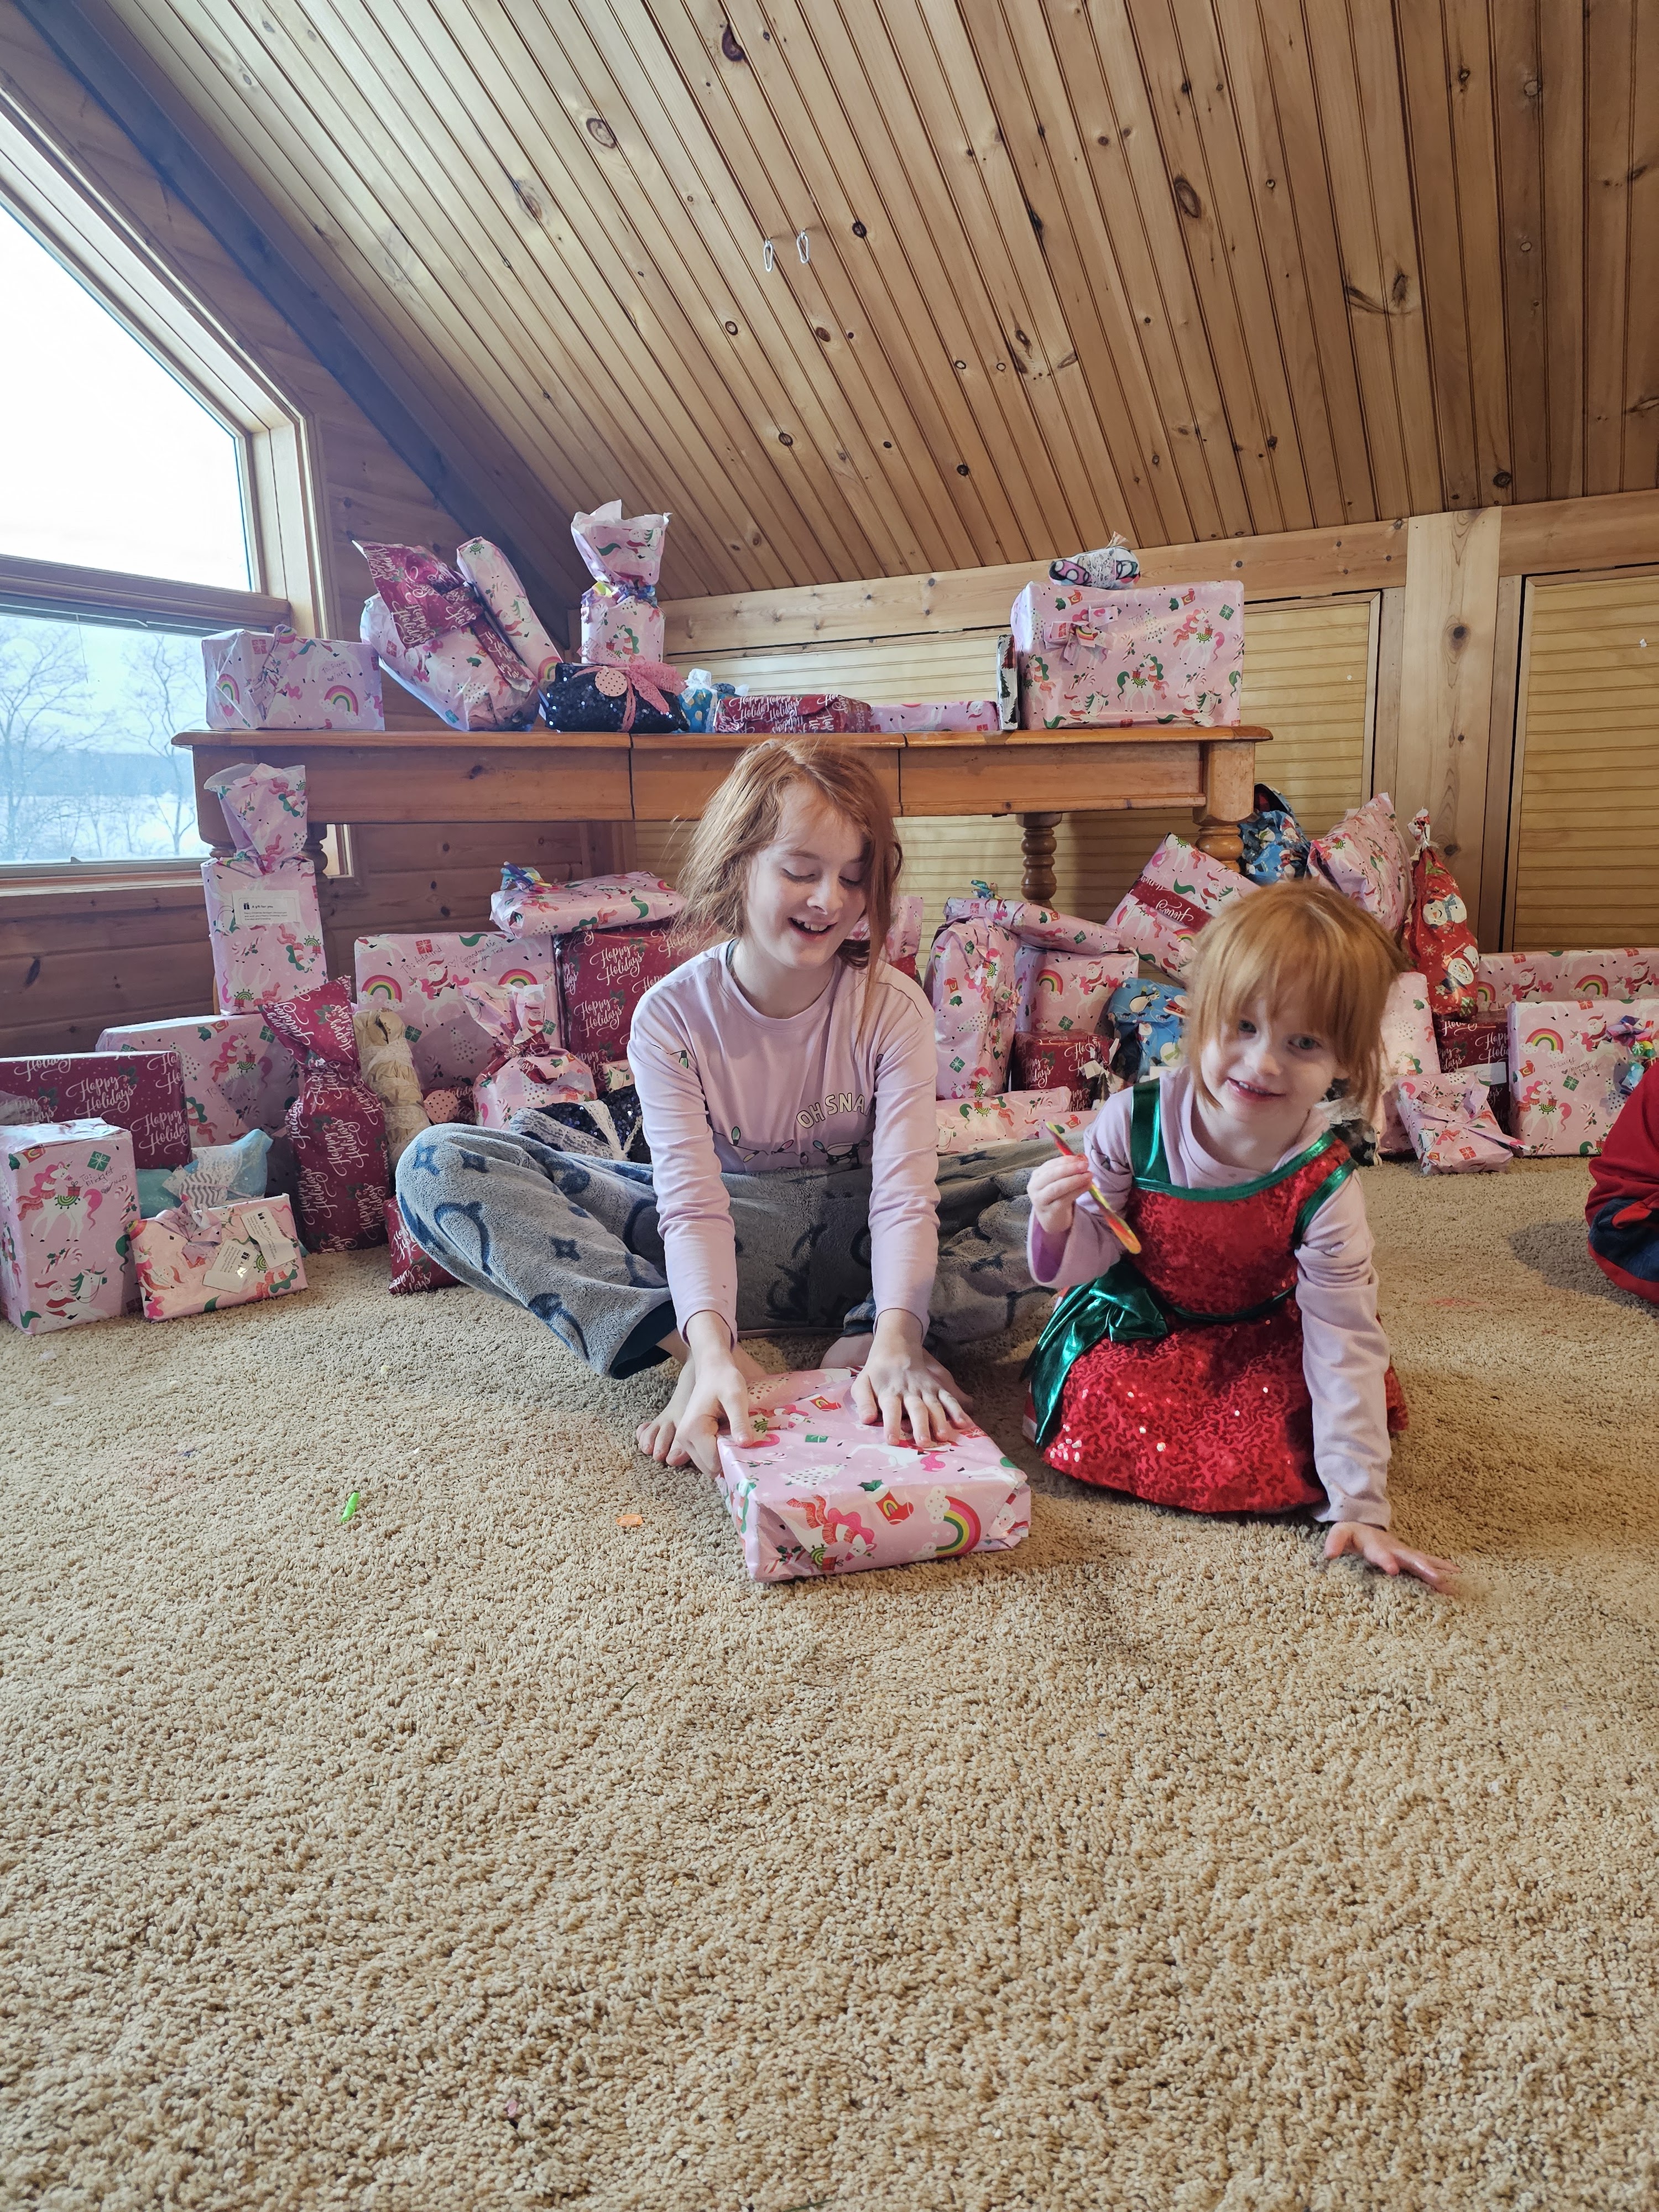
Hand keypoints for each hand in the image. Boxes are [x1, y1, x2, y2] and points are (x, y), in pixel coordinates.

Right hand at [639, 1311, 755, 1477]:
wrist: (712, 1368)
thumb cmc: (724, 1380)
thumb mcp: (736, 1397)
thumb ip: (739, 1421)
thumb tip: (745, 1445)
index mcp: (694, 1430)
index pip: (714, 1462)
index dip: (733, 1460)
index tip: (748, 1449)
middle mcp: (684, 1438)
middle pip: (709, 1467)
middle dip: (728, 1461)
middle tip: (744, 1444)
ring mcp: (685, 1439)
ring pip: (708, 1464)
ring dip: (724, 1457)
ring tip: (738, 1439)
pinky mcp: (689, 1438)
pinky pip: (706, 1455)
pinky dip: (719, 1452)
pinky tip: (731, 1439)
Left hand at [850, 1311, 972, 1446]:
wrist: (896, 1346)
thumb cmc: (877, 1372)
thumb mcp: (862, 1383)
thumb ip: (864, 1401)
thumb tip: (866, 1420)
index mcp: (889, 1391)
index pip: (890, 1409)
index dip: (891, 1424)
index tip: (892, 1441)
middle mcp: (909, 1391)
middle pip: (916, 1409)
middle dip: (920, 1425)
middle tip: (923, 1442)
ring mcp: (926, 1388)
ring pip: (934, 1405)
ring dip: (939, 1420)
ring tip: (942, 1436)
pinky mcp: (938, 1386)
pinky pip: (949, 1398)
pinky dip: (958, 1410)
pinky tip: (964, 1423)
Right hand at [1028, 1154, 1093, 1238]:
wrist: (1051, 1218)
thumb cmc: (1056, 1195)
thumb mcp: (1059, 1180)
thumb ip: (1067, 1170)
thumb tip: (1082, 1158)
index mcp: (1037, 1176)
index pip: (1050, 1165)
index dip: (1066, 1160)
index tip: (1081, 1158)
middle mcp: (1035, 1187)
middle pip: (1052, 1175)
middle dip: (1070, 1169)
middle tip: (1085, 1165)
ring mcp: (1041, 1200)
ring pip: (1057, 1188)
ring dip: (1075, 1180)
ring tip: (1088, 1176)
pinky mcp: (1050, 1211)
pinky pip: (1064, 1199)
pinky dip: (1077, 1191)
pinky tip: (1087, 1186)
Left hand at [1324, 1521, 1458, 1590]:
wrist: (1366, 1525)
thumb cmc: (1354, 1534)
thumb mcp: (1340, 1534)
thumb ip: (1334, 1542)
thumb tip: (1328, 1554)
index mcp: (1376, 1545)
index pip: (1381, 1553)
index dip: (1386, 1560)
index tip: (1393, 1569)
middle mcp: (1395, 1548)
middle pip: (1410, 1558)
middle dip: (1423, 1568)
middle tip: (1436, 1578)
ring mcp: (1405, 1552)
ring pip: (1423, 1561)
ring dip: (1437, 1572)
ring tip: (1452, 1583)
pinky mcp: (1411, 1557)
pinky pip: (1429, 1562)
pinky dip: (1443, 1568)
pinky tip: (1457, 1576)